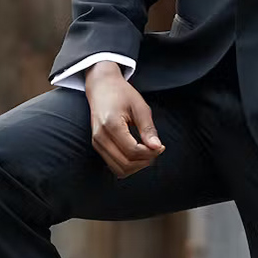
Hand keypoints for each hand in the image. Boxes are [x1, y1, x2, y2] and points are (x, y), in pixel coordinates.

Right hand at [86, 62, 164, 177]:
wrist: (101, 87)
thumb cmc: (121, 94)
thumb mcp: (140, 107)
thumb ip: (148, 129)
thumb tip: (157, 147)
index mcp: (111, 125)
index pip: (132, 151)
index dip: (150, 153)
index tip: (161, 146)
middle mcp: (100, 137)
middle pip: (125, 164)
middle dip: (145, 161)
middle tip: (156, 149)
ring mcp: (97, 143)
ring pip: (119, 169)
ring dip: (137, 166)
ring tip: (147, 152)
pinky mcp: (97, 146)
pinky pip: (114, 165)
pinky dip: (128, 165)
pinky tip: (138, 153)